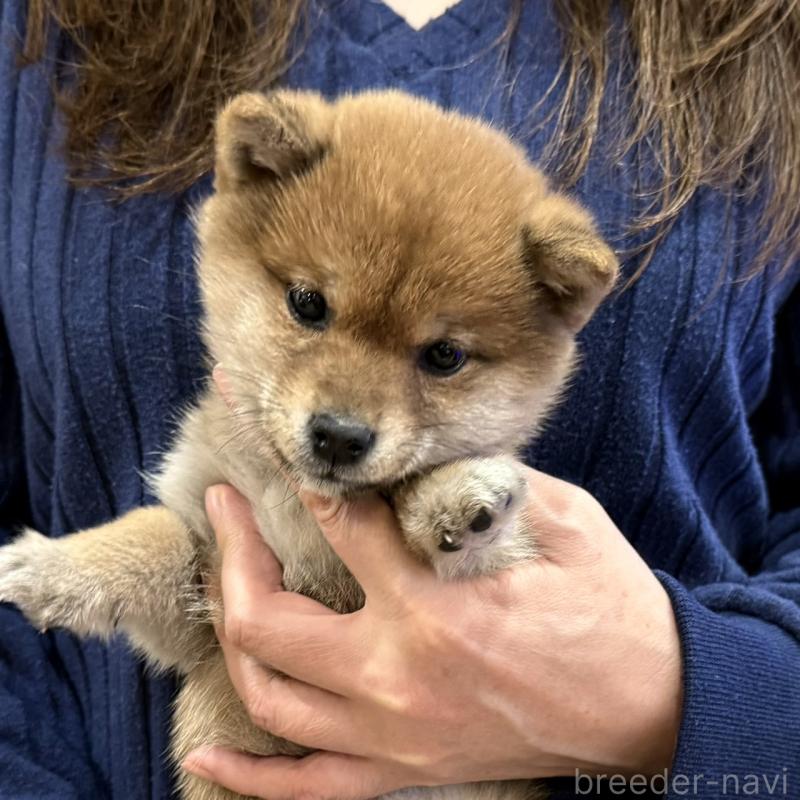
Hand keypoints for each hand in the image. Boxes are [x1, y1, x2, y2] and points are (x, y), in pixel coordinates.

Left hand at [184, 470, 682, 799]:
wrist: (652, 707)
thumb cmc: (612, 610)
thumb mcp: (567, 523)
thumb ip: (491, 483)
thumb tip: (428, 458)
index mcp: (439, 608)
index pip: (342, 528)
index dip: (312, 484)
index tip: (293, 459)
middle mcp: (400, 678)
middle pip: (268, 619)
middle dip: (235, 551)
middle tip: (228, 505)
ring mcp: (394, 737)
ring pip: (270, 697)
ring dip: (233, 635)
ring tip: (226, 584)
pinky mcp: (405, 772)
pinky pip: (305, 789)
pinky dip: (247, 778)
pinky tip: (205, 759)